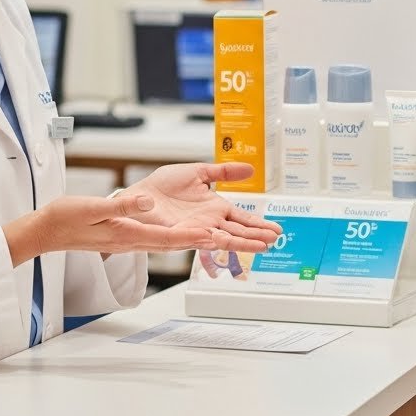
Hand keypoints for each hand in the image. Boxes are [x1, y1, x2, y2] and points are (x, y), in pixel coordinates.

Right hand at [6, 193, 225, 264]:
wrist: (48, 230)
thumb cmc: (67, 218)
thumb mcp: (94, 207)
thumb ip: (123, 206)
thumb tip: (149, 203)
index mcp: (128, 235)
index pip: (167, 238)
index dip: (192, 237)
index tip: (214, 235)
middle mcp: (134, 242)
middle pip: (176, 244)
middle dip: (203, 243)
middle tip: (228, 242)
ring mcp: (131, 241)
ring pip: (171, 243)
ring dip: (195, 241)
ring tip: (220, 238)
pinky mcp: (128, 237)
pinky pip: (160, 239)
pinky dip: (179, 236)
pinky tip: (188, 232)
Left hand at [122, 162, 282, 251]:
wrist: (139, 194)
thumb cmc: (163, 186)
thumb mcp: (199, 172)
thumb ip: (223, 171)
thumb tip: (250, 169)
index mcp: (215, 207)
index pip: (242, 218)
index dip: (258, 223)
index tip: (275, 229)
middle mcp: (209, 222)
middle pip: (238, 231)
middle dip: (256, 236)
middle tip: (275, 241)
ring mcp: (196, 230)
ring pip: (225, 238)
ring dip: (242, 243)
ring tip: (261, 247)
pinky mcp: (181, 235)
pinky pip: (200, 239)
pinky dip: (214, 241)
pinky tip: (226, 241)